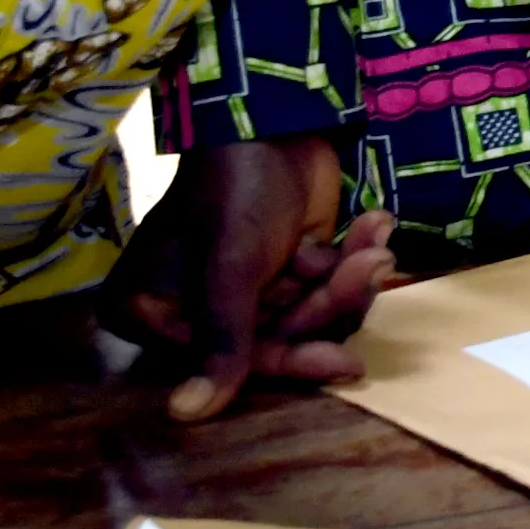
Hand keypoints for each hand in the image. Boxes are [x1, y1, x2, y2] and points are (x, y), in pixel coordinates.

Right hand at [98, 136, 397, 421]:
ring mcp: (244, 287)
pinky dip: (354, 259)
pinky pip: (327, 287)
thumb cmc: (233, 187)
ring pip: (310, 316)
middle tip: (373, 269)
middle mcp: (192, 307)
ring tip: (377, 248)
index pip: (228, 361)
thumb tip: (185, 415)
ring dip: (350, 282)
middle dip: (331, 305)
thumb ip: (220, 340)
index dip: (291, 362)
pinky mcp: (287, 266)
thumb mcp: (227, 268)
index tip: (345, 363)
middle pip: (276, 340)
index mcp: (152, 310)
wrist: (275, 113)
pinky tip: (375, 227)